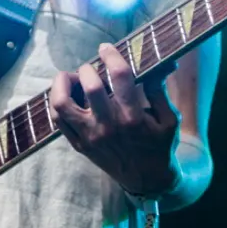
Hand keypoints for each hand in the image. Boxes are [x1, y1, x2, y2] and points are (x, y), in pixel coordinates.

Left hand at [48, 43, 181, 195]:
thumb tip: (161, 61)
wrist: (147, 180)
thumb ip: (159, 88)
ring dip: (62, 84)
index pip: (119, 76)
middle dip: (88, 69)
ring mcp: (91, 137)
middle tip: (91, 68)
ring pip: (62, 104)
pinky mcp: (80, 146)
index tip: (106, 47)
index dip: (111, 55)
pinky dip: (57, 103)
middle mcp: (109, 126)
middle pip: (90, 86)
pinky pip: (57, 121)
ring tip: (70, 78)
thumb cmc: (159, 144)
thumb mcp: (169, 118)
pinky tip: (66, 95)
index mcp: (133, 117)